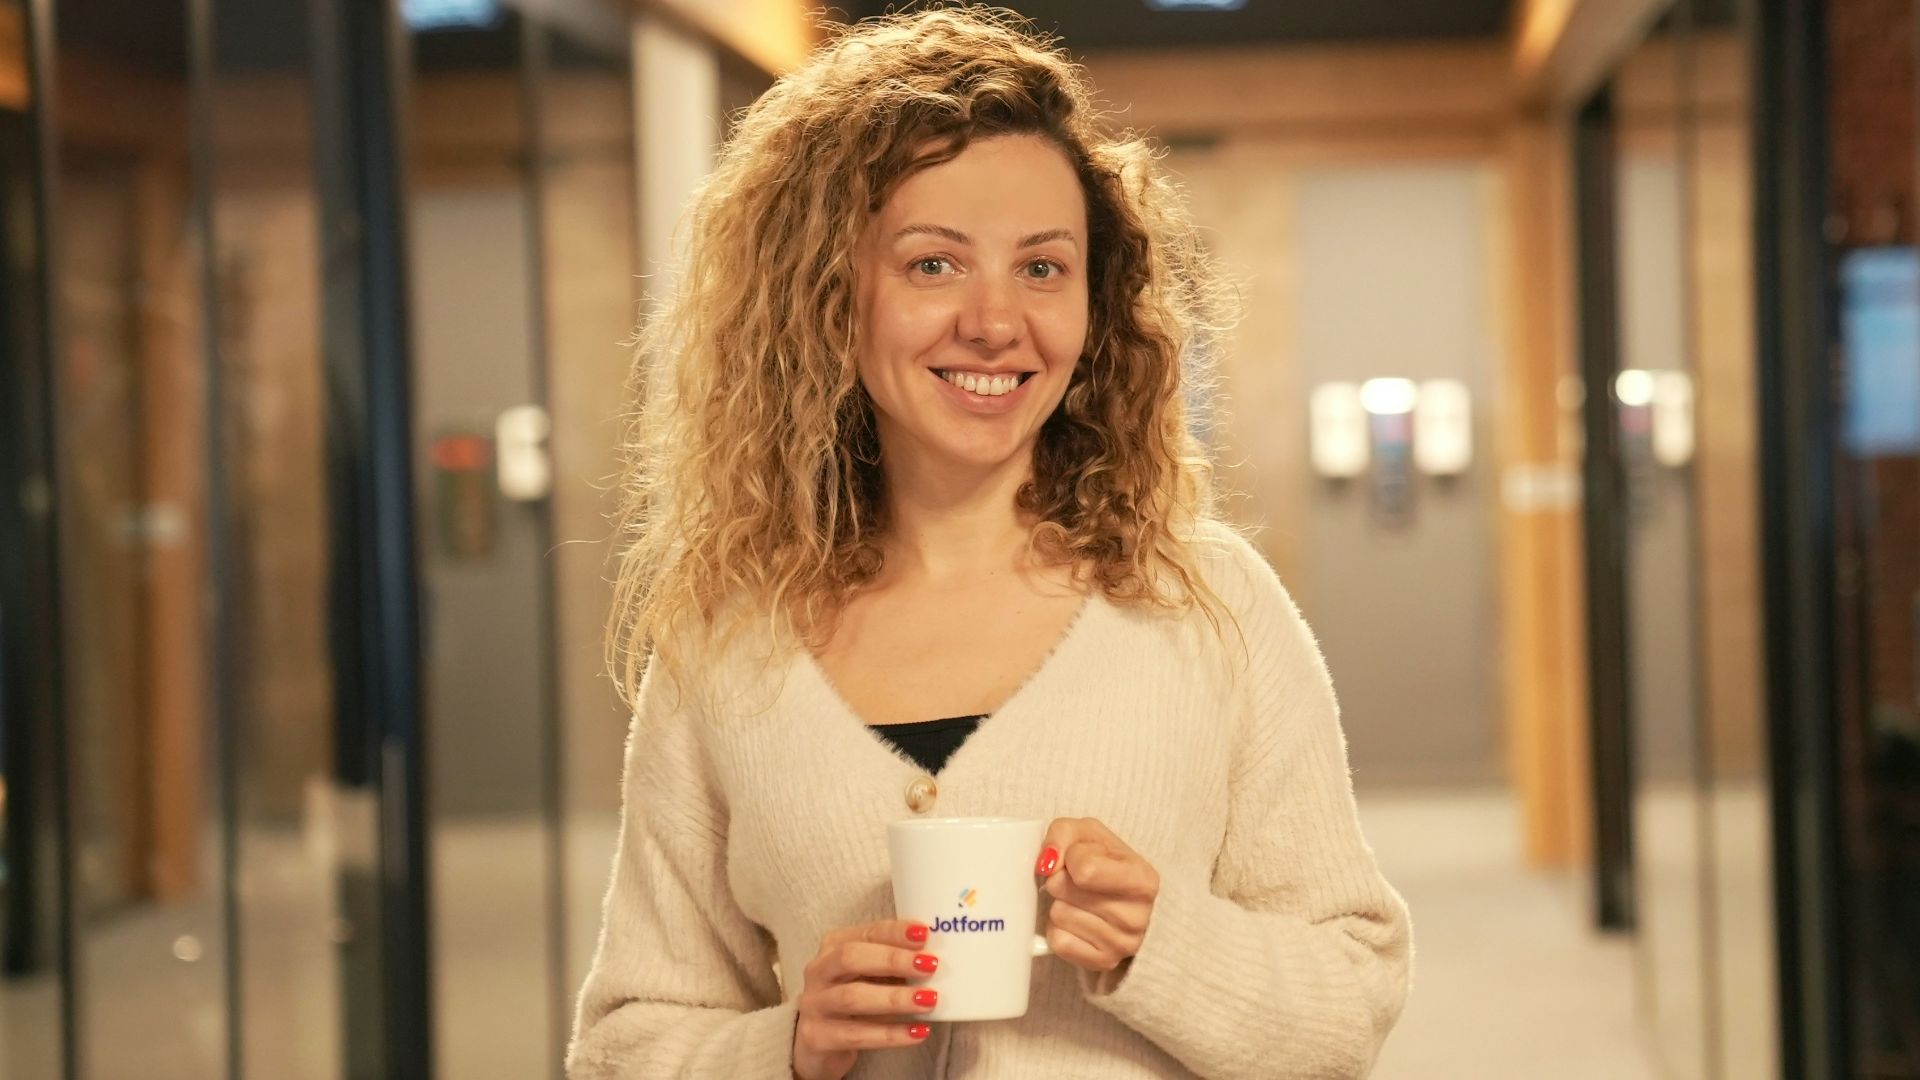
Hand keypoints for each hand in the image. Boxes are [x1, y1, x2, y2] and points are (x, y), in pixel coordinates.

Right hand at [791, 918, 938, 1079]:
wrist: (819, 1041)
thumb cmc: (853, 998)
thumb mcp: (869, 975)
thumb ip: (893, 964)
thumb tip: (935, 958)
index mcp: (833, 946)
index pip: (866, 933)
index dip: (895, 933)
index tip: (925, 934)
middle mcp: (819, 971)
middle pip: (851, 958)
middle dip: (892, 960)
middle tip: (930, 966)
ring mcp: (814, 1004)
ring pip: (852, 997)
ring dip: (895, 998)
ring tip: (929, 1000)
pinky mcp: (817, 1037)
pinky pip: (856, 1035)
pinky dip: (890, 1034)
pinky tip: (917, 1033)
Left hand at [1034, 817, 1159, 974]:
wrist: (1126, 901)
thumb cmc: (1105, 861)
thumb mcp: (1089, 833)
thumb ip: (1063, 833)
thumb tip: (1046, 864)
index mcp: (1143, 880)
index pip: (1085, 869)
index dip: (1070, 857)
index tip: (1079, 859)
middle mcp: (1138, 917)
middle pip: (1063, 890)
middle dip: (1060, 880)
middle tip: (1076, 882)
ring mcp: (1122, 944)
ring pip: (1058, 915)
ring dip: (1059, 903)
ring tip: (1077, 901)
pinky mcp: (1104, 962)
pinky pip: (1058, 942)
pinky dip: (1057, 929)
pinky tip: (1074, 922)